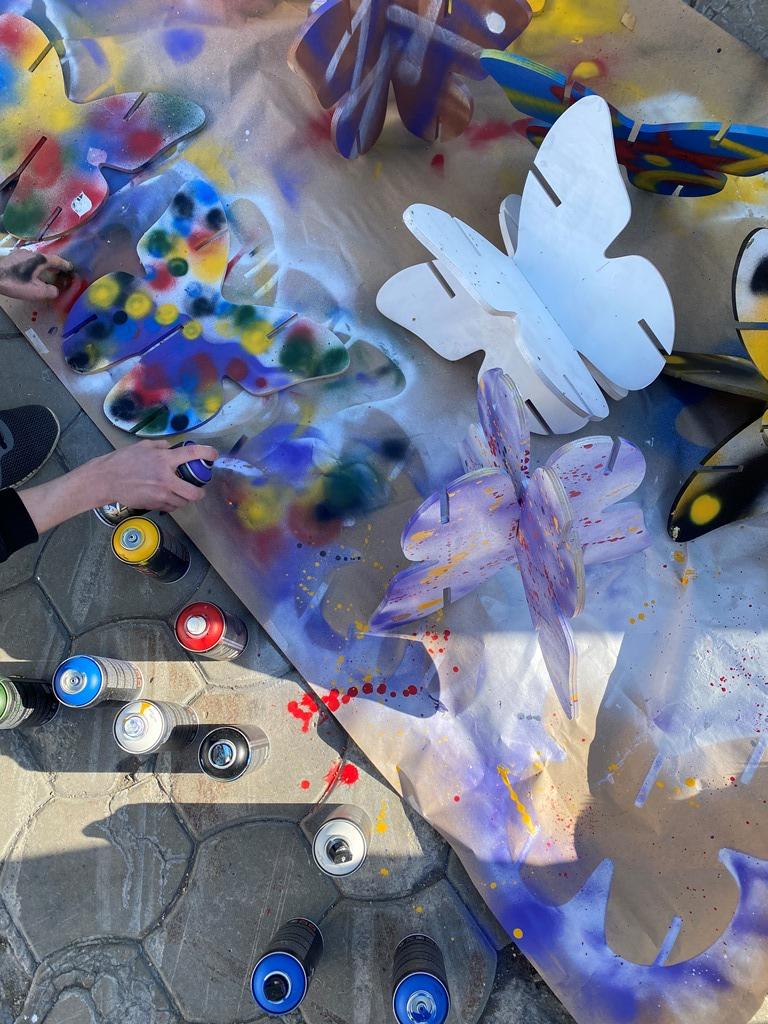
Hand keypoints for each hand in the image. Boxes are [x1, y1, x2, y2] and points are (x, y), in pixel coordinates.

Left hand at [0, 250, 73, 300]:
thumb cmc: (15, 283)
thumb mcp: (36, 291)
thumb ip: (50, 291)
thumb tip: (56, 290)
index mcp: (40, 260)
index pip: (57, 260)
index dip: (65, 265)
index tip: (71, 268)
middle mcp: (32, 253)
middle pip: (47, 259)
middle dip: (54, 266)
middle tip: (60, 273)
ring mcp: (21, 253)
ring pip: (36, 259)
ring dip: (43, 266)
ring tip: (46, 274)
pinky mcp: (13, 257)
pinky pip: (28, 260)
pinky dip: (34, 266)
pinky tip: (31, 273)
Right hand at [89, 440, 218, 512]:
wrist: (106, 480)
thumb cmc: (123, 460)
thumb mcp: (143, 446)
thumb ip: (162, 447)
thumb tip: (173, 448)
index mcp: (164, 460)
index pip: (192, 454)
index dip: (207, 453)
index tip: (213, 455)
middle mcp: (166, 479)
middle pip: (195, 492)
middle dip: (200, 492)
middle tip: (198, 488)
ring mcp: (161, 494)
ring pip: (183, 503)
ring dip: (185, 498)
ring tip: (181, 492)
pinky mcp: (154, 504)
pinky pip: (171, 507)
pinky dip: (173, 503)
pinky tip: (168, 496)